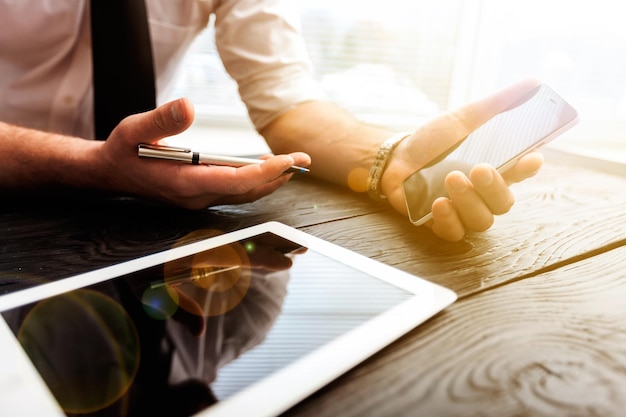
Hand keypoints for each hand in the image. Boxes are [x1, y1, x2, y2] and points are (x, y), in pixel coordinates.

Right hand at [96, 98, 310, 208]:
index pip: (234, 182)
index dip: (264, 173)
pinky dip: (255, 182)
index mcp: (183, 183)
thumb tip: (188, 105)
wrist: (109, 173)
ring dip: (270, 180)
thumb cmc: (122, 150)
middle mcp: (196, 197)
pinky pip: (235, 192)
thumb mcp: (133, 130)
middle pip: (247, 191)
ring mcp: (199, 200)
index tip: (287, 160)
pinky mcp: (200, 196)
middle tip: (304, 160)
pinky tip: (269, 169)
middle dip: (278, 176)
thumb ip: (161, 121)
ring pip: (244, 195)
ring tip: (294, 164)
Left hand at [381, 79, 543, 240]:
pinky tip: (439, 204)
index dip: (528, 167)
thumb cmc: (437, 140)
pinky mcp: (440, 223)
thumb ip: (497, 105)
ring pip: (481, 221)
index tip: (530, 158)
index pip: (522, 172)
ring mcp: (463, 211)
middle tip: (479, 169)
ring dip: (469, 202)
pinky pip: (453, 233)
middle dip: (494, 187)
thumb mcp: (465, 118)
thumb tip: (535, 82)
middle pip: (503, 203)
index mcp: (497, 168)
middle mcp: (483, 194)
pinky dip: (449, 221)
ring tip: (452, 178)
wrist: (399, 156)